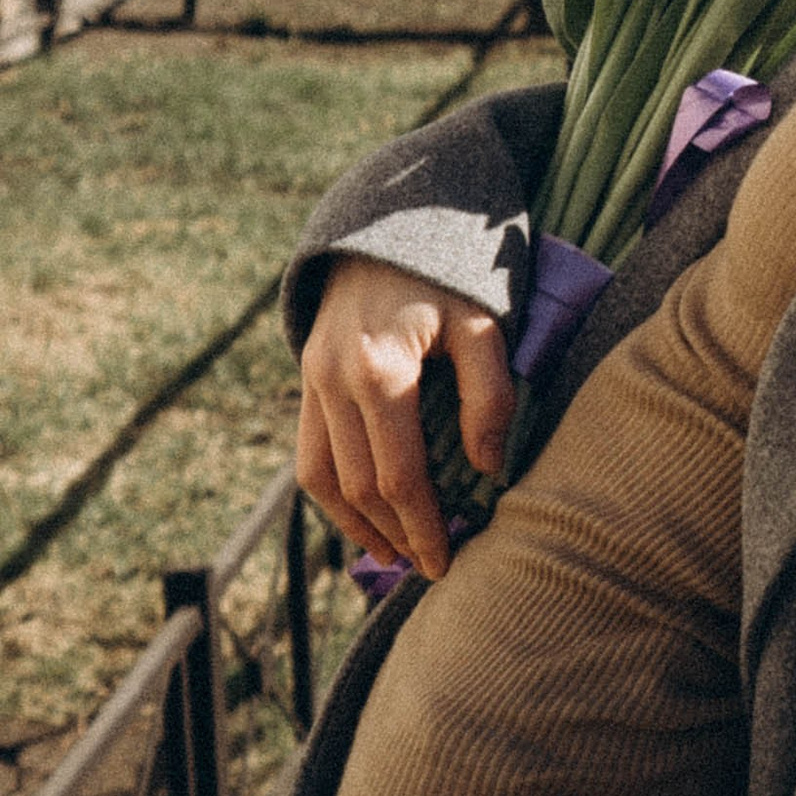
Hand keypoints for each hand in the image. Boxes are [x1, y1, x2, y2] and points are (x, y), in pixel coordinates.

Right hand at [294, 259, 516, 582]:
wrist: (385, 229)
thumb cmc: (447, 276)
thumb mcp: (483, 324)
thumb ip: (490, 396)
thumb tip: (486, 470)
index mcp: (380, 370)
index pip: (398, 475)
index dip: (422, 525)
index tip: (445, 561)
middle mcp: (334, 381)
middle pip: (359, 485)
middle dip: (395, 533)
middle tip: (428, 566)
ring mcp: (312, 380)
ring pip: (322, 476)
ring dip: (355, 524)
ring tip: (392, 555)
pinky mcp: (306, 378)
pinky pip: (309, 453)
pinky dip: (331, 493)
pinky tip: (361, 516)